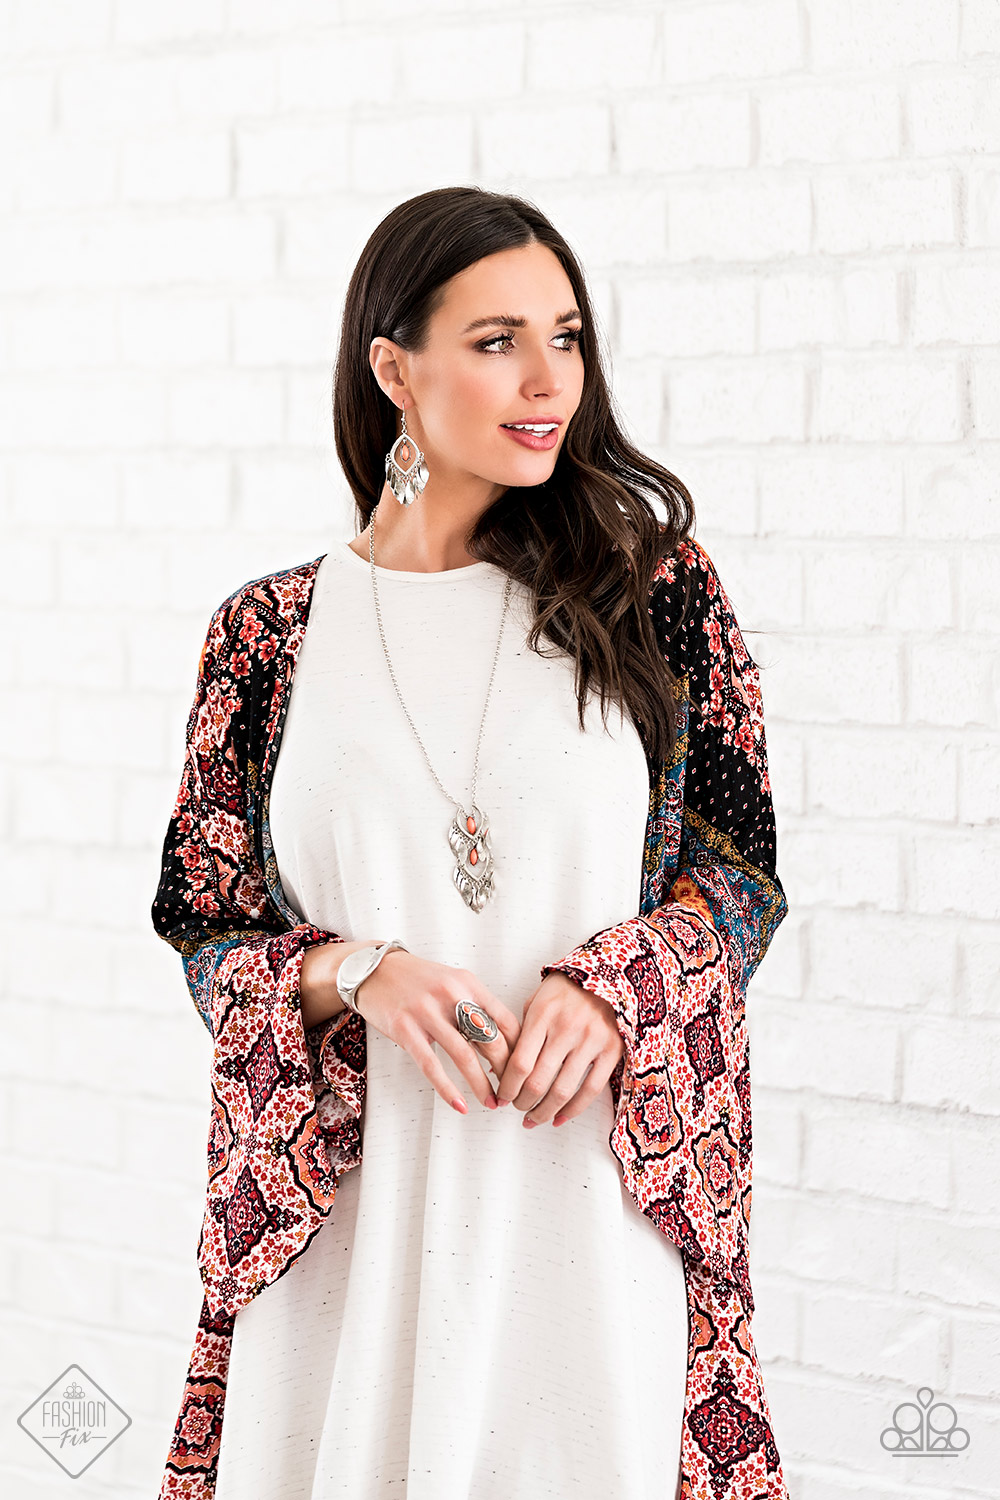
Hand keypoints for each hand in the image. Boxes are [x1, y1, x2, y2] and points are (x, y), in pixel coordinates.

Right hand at [303, 943, 520, 1115]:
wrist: (374, 970)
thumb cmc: (418, 981)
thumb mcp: (452, 982)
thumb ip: (475, 1007)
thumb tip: (504, 1046)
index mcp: (469, 982)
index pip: (506, 1020)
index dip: (520, 1049)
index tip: (525, 1070)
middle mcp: (451, 994)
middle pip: (491, 1039)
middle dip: (506, 1071)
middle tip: (512, 1092)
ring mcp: (427, 1011)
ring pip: (465, 1056)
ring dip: (482, 1085)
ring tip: (492, 1102)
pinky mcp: (405, 1028)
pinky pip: (431, 1065)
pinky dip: (448, 1089)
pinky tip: (460, 1105)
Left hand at [495, 971, 623, 1127]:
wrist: (608, 974)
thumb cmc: (565, 990)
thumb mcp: (536, 1001)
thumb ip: (519, 1033)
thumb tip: (497, 1069)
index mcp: (543, 1015)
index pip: (519, 1063)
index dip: (507, 1087)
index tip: (502, 1097)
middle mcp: (567, 1029)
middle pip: (538, 1082)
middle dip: (522, 1103)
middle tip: (516, 1108)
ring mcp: (591, 1041)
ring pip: (563, 1091)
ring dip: (544, 1112)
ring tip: (533, 1118)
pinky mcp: (612, 1050)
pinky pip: (591, 1090)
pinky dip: (573, 1110)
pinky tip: (559, 1118)